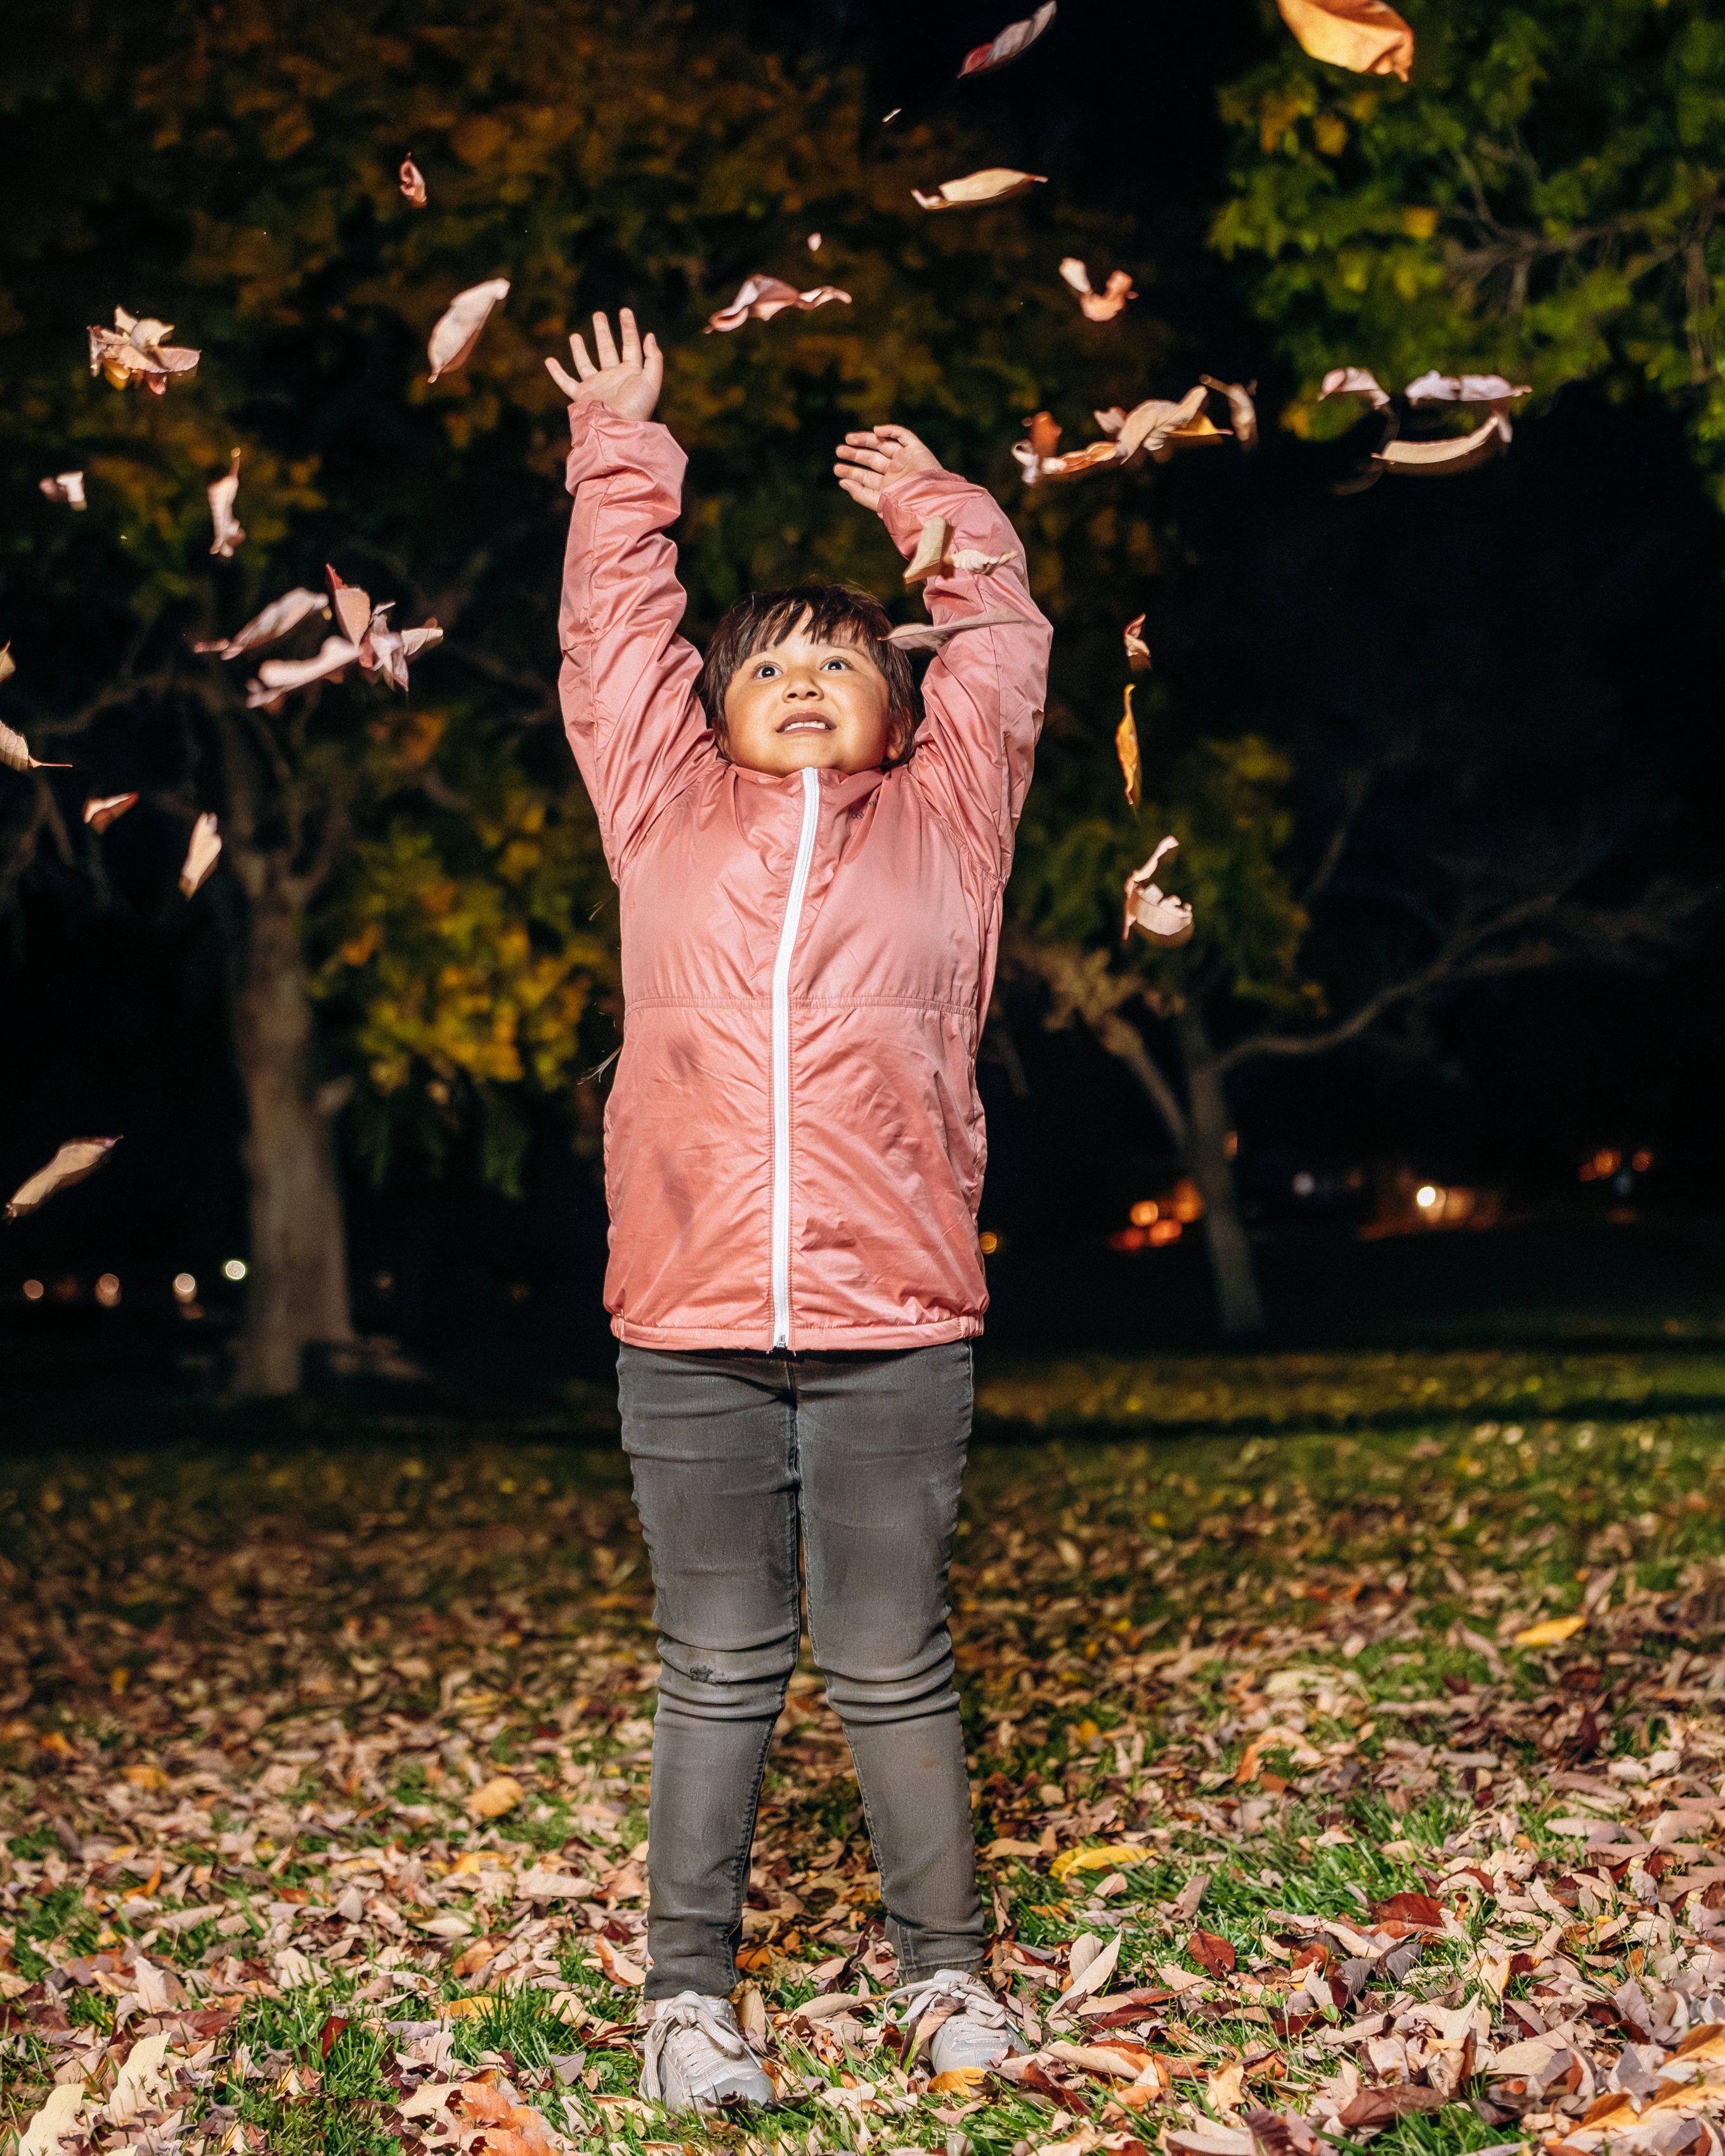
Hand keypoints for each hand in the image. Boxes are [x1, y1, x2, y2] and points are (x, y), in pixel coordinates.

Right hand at [545, 307, 662, 421]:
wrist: (618, 429)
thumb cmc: (637, 408)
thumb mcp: (652, 381)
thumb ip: (654, 358)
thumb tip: (649, 335)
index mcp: (631, 373)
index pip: (630, 345)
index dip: (628, 327)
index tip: (624, 311)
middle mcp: (613, 378)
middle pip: (607, 349)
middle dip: (602, 332)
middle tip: (598, 315)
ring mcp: (597, 386)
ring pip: (586, 363)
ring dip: (580, 350)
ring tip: (574, 335)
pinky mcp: (582, 397)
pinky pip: (567, 383)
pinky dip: (557, 373)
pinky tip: (549, 361)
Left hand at [833, 424, 943, 513]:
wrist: (930, 501)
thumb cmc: (906, 506)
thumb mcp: (878, 502)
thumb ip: (860, 493)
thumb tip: (842, 482)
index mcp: (888, 486)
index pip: (866, 476)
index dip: (851, 472)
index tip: (837, 470)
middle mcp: (896, 472)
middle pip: (872, 459)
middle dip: (855, 454)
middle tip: (839, 451)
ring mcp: (906, 459)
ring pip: (883, 445)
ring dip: (866, 440)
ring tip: (848, 439)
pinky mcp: (916, 449)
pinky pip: (902, 435)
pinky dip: (890, 431)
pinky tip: (876, 431)